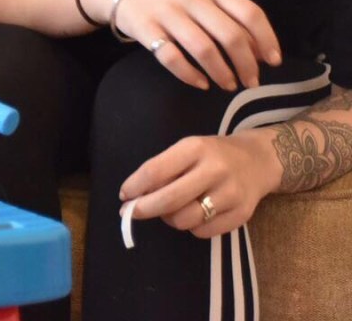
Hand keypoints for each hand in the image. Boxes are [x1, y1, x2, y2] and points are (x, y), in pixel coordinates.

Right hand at [110, 0, 280, 90]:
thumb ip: (229, 17)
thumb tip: (261, 51)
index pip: (249, 13)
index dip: (266, 39)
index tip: (273, 62)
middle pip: (229, 35)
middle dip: (246, 64)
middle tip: (251, 82)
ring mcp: (167, 12)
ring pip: (203, 48)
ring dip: (221, 72)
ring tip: (228, 85)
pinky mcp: (145, 28)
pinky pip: (171, 57)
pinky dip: (189, 74)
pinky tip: (200, 83)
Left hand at [119, 129, 279, 238]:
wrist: (258, 160)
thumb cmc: (213, 154)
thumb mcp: (188, 149)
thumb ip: (164, 168)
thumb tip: (135, 194)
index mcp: (195, 148)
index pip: (156, 171)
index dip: (135, 186)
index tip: (124, 196)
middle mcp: (214, 170)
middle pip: (170, 199)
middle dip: (144, 209)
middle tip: (131, 212)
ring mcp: (230, 194)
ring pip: (185, 220)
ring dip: (169, 218)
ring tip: (169, 209)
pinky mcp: (241, 216)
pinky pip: (203, 232)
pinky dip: (191, 227)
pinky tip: (193, 214)